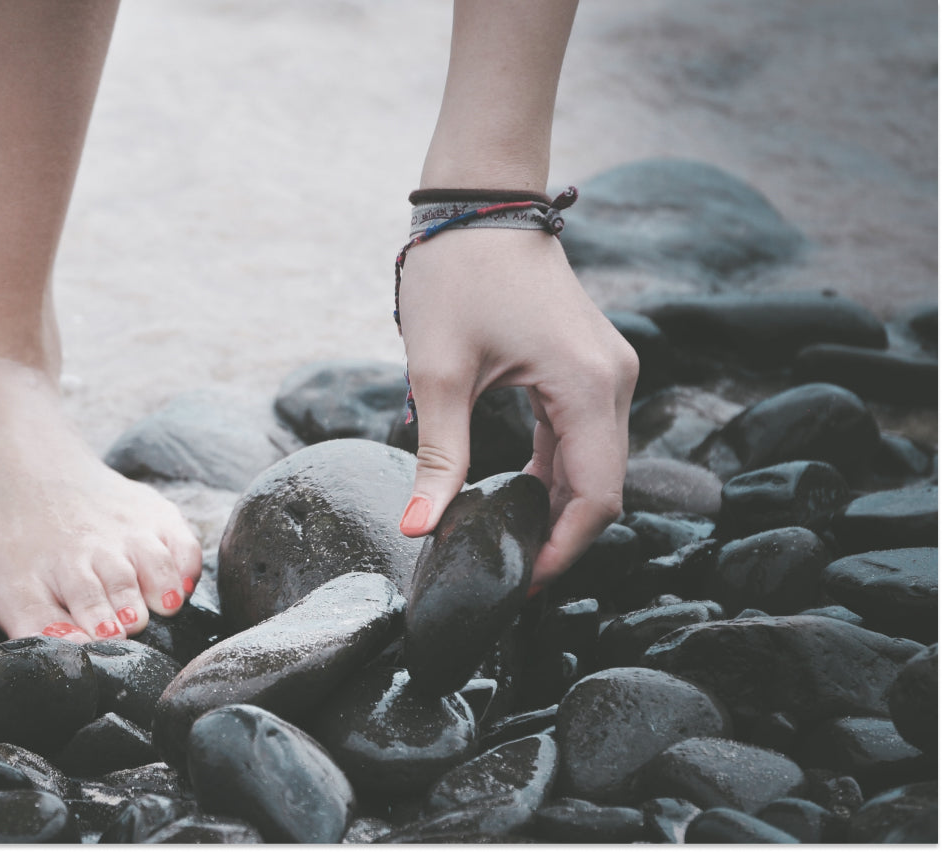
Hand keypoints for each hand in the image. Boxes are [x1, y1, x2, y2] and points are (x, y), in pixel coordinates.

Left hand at [395, 226, 637, 586]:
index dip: (562, 551)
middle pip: (602, 487)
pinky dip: (555, 472)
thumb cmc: (456, 275)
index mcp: (587, 386)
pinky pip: (582, 436)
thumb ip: (438, 458)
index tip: (519, 585)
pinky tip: (518, 499)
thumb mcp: (438, 374)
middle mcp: (613, 380)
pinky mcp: (588, 364)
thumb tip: (419, 529)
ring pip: (595, 464)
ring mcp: (607, 370)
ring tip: (507, 546)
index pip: (596, 497)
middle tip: (506, 576)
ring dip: (556, 507)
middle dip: (559, 537)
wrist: (477, 202)